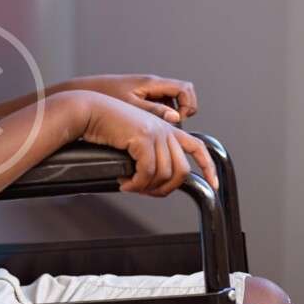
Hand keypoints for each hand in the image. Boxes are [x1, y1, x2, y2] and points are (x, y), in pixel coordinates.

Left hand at [68, 74, 197, 123]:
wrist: (82, 93)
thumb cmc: (102, 96)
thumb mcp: (130, 106)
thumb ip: (154, 111)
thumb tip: (175, 118)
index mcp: (151, 83)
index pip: (185, 89)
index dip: (188, 105)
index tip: (178, 120)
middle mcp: (152, 85)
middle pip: (182, 96)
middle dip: (182, 112)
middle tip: (172, 129)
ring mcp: (146, 92)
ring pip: (170, 104)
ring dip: (170, 119)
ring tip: (158, 134)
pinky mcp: (139, 100)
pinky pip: (158, 108)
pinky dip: (158, 119)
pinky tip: (147, 133)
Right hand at [80, 92, 216, 196]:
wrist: (89, 111)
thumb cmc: (106, 126)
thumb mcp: (134, 140)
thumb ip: (150, 154)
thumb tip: (155, 180)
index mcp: (167, 128)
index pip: (198, 147)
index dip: (208, 167)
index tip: (213, 185)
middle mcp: (165, 129)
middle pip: (182, 170)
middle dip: (166, 188)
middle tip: (146, 192)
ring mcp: (156, 132)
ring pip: (164, 174)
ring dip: (146, 187)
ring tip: (130, 185)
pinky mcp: (143, 137)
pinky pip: (147, 171)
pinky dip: (136, 183)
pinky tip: (125, 183)